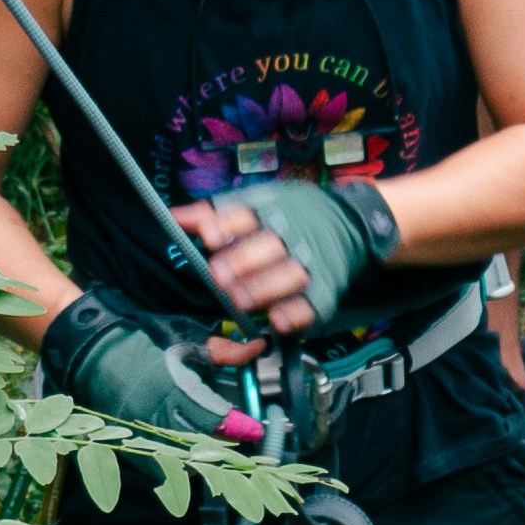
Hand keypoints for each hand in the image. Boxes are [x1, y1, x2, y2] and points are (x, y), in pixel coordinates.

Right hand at [39, 286, 259, 442]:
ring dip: (200, 457)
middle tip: (238, 442)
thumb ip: (224, 350)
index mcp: (174, 386)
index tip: (254, 431)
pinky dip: (174, 464)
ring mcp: (140, 428)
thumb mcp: (187, 339)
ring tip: (215, 452)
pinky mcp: (127, 438)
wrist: (93, 347)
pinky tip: (189, 458)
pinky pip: (155, 462)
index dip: (237, 427)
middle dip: (222, 444)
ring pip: (178, 456)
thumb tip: (257, 347)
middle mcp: (157, 412)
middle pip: (200, 441)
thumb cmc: (143, 340)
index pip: (214, 417)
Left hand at [185, 182, 378, 336]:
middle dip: (242, 260)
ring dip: (263, 288)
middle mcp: (293, 233)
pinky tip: (277, 321)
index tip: (208, 235)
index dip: (228, 225)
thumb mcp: (258, 202)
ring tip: (239, 301)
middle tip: (218, 275)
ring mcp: (311, 261)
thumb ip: (216, 212)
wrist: (352, 223)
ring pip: (289, 275)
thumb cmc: (293, 215)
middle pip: (268, 245)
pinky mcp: (326, 288)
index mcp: (273, 209)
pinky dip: (295, 313)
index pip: (248, 214)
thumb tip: (173, 216)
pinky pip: (312, 303)